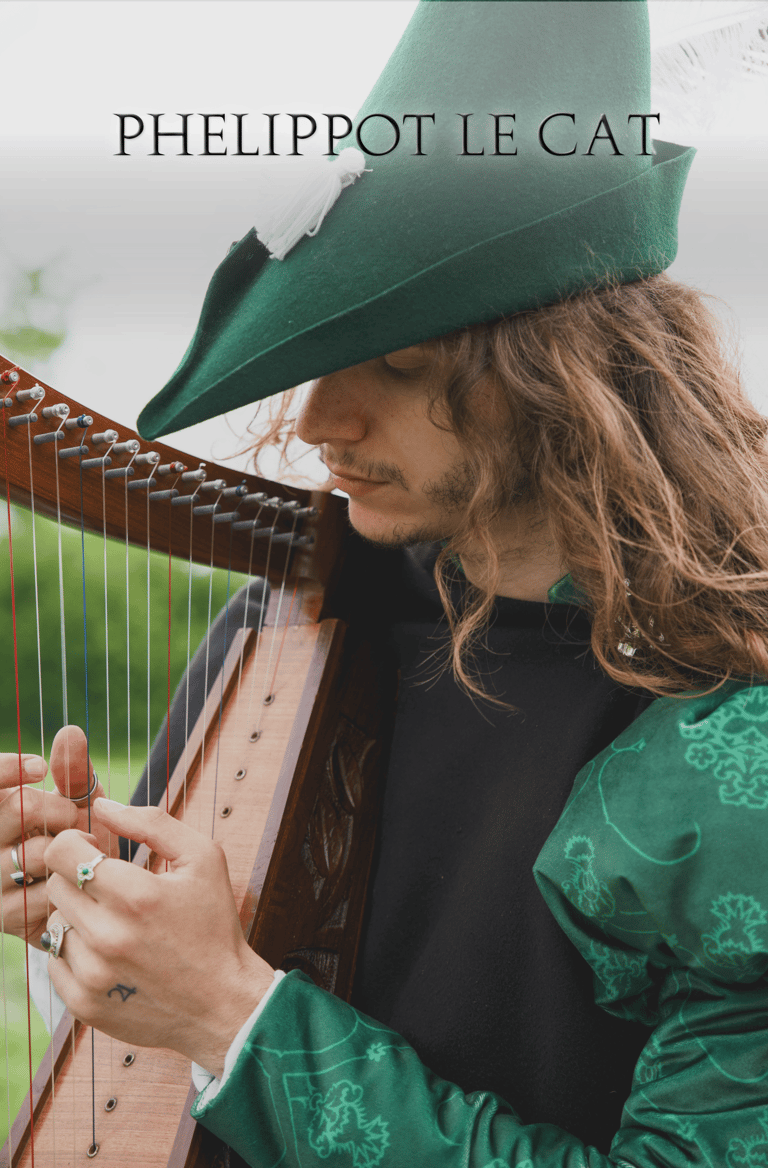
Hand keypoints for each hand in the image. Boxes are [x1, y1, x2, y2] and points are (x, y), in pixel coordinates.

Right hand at [1, 726, 111, 945]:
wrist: (90, 890)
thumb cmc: (79, 836)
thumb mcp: (79, 801)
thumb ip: (72, 771)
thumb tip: (71, 732)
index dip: (8, 769)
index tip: (39, 767)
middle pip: (18, 808)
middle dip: (59, 808)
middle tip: (74, 817)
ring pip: (34, 851)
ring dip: (70, 848)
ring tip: (79, 852)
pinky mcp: (4, 916)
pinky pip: (45, 891)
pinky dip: (68, 882)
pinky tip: (70, 880)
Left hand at [43, 800, 273, 1076]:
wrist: (223, 1004)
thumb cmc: (214, 926)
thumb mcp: (203, 859)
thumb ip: (153, 823)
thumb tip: (103, 805)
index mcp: (136, 895)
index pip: (63, 852)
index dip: (76, 843)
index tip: (96, 850)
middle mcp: (108, 936)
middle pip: (55, 885)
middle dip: (79, 878)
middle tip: (111, 888)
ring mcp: (92, 974)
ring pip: (53, 922)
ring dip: (77, 915)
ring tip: (114, 923)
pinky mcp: (83, 1004)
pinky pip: (54, 962)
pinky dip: (75, 952)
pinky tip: (108, 953)